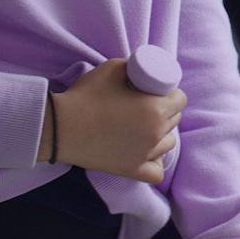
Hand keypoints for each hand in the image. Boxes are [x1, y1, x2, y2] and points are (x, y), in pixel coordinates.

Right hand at [38, 58, 185, 183]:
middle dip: (166, 111)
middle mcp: (155, 133)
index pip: (180, 100)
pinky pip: (156, 172)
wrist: (59, 126)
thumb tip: (144, 70)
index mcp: (155, 109)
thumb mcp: (113, 68)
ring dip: (161, 134)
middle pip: (174, 120)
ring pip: (168, 143)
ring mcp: (145, 154)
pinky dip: (155, 162)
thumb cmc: (85, 95)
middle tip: (147, 106)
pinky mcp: (131, 170)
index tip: (159, 92)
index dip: (172, 93)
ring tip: (144, 127)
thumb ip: (134, 66)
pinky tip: (146, 152)